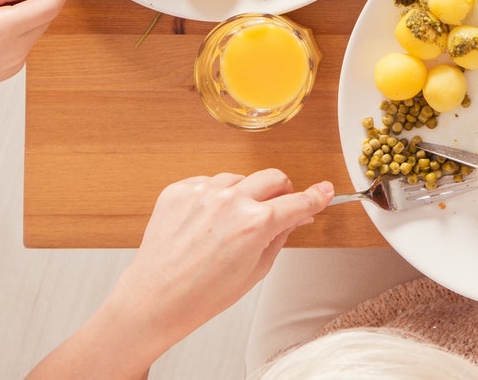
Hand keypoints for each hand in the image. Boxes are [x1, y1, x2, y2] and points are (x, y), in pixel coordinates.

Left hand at [101, 171, 333, 359]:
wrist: (154, 300)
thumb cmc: (202, 295)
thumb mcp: (255, 270)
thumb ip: (280, 236)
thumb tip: (297, 216)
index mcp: (256, 224)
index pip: (298, 202)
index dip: (316, 197)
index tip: (324, 191)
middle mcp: (231, 202)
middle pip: (274, 177)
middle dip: (281, 191)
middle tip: (275, 208)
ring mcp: (203, 193)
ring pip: (240, 179)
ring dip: (243, 195)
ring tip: (228, 224)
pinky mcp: (179, 190)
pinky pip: (209, 182)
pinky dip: (213, 197)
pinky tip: (205, 222)